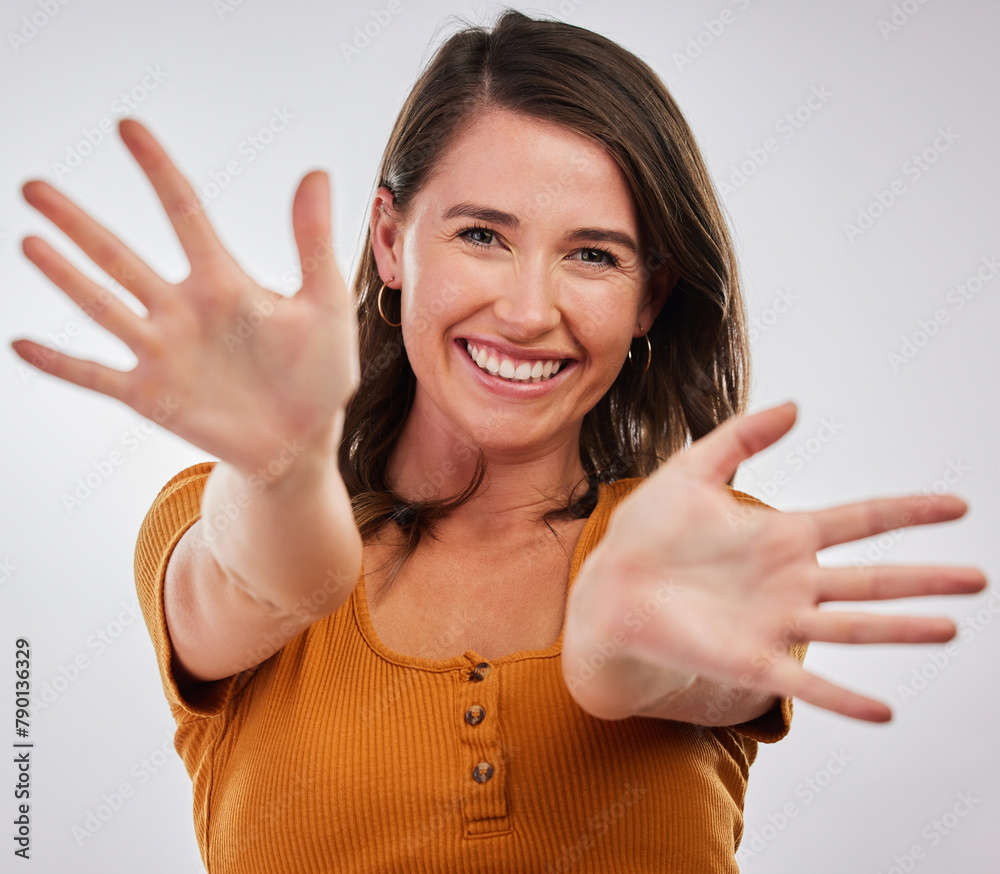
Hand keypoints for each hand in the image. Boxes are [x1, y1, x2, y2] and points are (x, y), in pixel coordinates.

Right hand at [12, 118, 358, 475]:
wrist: (304, 440)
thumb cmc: (319, 373)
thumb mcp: (325, 304)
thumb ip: (313, 243)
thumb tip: (315, 171)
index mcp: (224, 282)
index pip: (184, 213)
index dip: (158, 170)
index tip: (127, 126)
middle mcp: (182, 309)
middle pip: (121, 256)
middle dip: (78, 223)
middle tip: (33, 187)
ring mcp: (163, 352)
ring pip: (103, 307)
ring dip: (65, 276)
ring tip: (29, 241)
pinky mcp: (151, 396)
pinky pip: (97, 376)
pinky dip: (61, 364)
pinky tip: (20, 343)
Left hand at [565, 402, 986, 722]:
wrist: (607, 590)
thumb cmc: (645, 534)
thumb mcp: (691, 471)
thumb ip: (740, 437)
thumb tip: (795, 405)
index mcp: (780, 536)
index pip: (859, 520)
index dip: (907, 513)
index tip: (956, 506)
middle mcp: (789, 582)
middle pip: (871, 578)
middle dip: (925, 579)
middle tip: (977, 579)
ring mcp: (774, 623)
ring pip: (852, 626)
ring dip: (900, 628)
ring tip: (949, 628)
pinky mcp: (749, 660)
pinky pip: (804, 681)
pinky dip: (842, 697)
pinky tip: (882, 710)